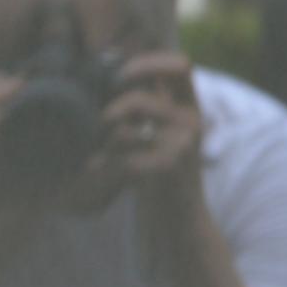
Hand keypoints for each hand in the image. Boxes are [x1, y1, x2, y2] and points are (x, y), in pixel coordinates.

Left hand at [96, 51, 208, 202]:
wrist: (184, 223)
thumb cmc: (167, 178)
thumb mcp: (169, 135)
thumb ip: (157, 107)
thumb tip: (122, 75)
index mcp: (191, 108)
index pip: (180, 66)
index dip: (148, 64)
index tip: (120, 77)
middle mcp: (191, 122)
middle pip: (139, 100)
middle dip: (110, 113)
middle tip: (98, 127)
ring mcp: (182, 145)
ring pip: (126, 131)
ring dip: (104, 140)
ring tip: (96, 152)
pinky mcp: (169, 169)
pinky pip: (125, 159)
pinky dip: (105, 165)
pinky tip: (95, 170)